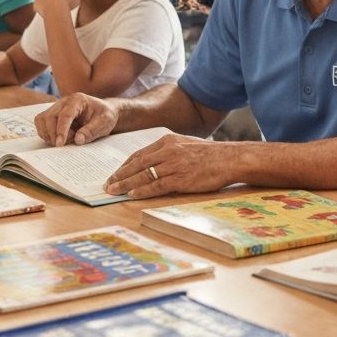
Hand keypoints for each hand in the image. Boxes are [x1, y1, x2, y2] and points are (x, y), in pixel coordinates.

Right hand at [34, 93, 117, 146]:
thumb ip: (92, 131)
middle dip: (53, 133)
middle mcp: (64, 102)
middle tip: (63, 145)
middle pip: (49, 117)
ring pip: (42, 120)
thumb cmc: (104, 116)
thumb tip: (78, 140)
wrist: (102, 113)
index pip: (65, 115)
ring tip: (64, 141)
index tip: (60, 144)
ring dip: (48, 134)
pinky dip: (46, 134)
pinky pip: (41, 124)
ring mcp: (56, 108)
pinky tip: (59, 138)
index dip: (61, 130)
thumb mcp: (105, 123)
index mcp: (78, 100)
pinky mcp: (52, 115)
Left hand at [104, 134, 239, 197]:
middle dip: (120, 175)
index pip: (139, 154)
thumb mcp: (185, 145)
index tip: (115, 173)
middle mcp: (168, 151)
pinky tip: (132, 195)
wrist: (229, 159)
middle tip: (107, 184)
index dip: (124, 165)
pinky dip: (142, 190)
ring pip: (144, 175)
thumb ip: (169, 151)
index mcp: (167, 141)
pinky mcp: (181, 178)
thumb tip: (152, 163)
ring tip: (114, 191)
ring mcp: (174, 164)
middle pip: (137, 164)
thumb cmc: (209, 154)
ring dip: (126, 184)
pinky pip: (157, 185)